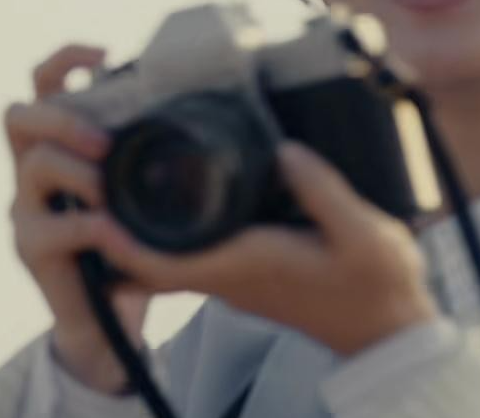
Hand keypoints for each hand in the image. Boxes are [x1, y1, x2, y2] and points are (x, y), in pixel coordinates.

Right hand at [6, 44, 154, 392]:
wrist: (107, 324)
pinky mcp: (30, 247)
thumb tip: (193, 111)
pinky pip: (55, 226)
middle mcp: (29, 171)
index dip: (64, 61)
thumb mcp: (138, 194)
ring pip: (35, 165)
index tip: (104, 53)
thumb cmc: (130, 248)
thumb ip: (142, 158)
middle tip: (106, 142)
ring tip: (111, 191)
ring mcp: (23, 209)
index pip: (41, 86)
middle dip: (64, 120)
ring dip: (80, 172)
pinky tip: (118, 237)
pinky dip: (92, 228)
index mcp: (56, 147)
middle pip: (19, 116)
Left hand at [89, 142, 437, 357]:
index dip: (120, 241)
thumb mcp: (366, 235)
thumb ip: (323, 192)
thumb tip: (283, 149)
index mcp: (243, 266)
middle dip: (111, 227)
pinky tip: (168, 194)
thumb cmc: (378, 286)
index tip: (92, 208)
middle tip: (89, 177)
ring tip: (114, 176)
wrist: (390, 330)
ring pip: (164, 255)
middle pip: (147, 258)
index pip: (163, 262)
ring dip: (134, 226)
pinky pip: (187, 252)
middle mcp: (226, 275)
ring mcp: (231, 277)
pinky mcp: (241, 272)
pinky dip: (166, 229)